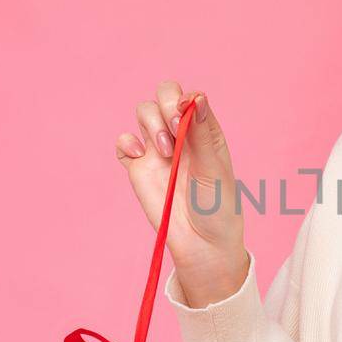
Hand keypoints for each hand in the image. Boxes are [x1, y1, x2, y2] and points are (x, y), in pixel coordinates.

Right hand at [116, 82, 246, 306]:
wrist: (201, 245)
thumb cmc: (217, 207)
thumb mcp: (214, 168)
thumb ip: (202, 133)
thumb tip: (198, 96)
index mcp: (204, 131)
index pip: (188, 98)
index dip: (183, 100)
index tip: (184, 116)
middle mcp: (180, 135)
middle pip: (162, 97)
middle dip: (164, 105)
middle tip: (174, 129)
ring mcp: (158, 150)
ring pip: (143, 113)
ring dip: (151, 124)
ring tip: (165, 152)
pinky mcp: (139, 168)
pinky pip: (124, 143)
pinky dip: (127, 142)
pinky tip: (140, 156)